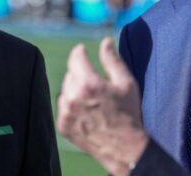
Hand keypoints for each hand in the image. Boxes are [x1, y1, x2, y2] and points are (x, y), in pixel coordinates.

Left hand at [57, 37, 148, 175]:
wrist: (124, 148)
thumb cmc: (128, 114)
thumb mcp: (126, 83)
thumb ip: (112, 60)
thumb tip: (105, 42)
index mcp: (89, 84)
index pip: (76, 58)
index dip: (79, 51)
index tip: (82, 50)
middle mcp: (73, 97)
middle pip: (71, 73)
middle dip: (81, 73)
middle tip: (96, 83)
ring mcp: (66, 113)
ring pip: (65, 89)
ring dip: (75, 89)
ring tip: (92, 99)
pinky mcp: (62, 125)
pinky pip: (62, 106)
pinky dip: (71, 105)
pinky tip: (86, 111)